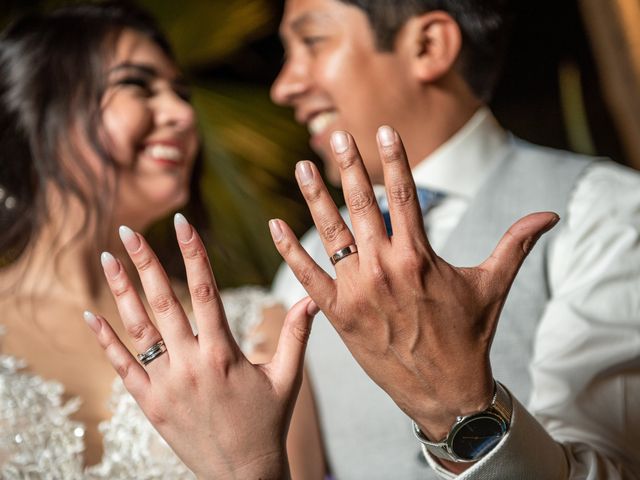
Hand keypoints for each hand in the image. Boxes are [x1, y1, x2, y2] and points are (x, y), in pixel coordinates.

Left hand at [85, 214, 317, 479]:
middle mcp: (190, 364)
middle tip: (128, 230)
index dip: (193, 253)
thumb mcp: (287, 378)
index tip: (181, 223)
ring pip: (138, 329)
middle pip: (163, 302)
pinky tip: (90, 315)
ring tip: (106, 259)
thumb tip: (313, 300)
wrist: (242, 475)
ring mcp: (166, 384)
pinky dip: (105, 340)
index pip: (205, 291)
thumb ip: (296, 335)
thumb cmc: (268, 423)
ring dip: (121, 292)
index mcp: (223, 353)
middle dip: (145, 262)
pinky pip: (122, 367)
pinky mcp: (150, 404)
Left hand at [269, 126, 558, 441]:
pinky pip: (307, 276)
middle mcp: (384, 267)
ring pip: (330, 234)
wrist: (444, 392)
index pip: (403, 195)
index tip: (382, 131)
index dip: (393, 159)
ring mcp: (357, 290)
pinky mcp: (338, 314)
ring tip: (301, 167)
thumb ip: (515, 244)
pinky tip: (273, 225)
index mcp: (419, 256)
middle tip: (337, 135)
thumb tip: (550, 215)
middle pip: (361, 205)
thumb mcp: (492, 286)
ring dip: (314, 198)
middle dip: (348, 167)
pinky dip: (289, 251)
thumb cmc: (469, 335)